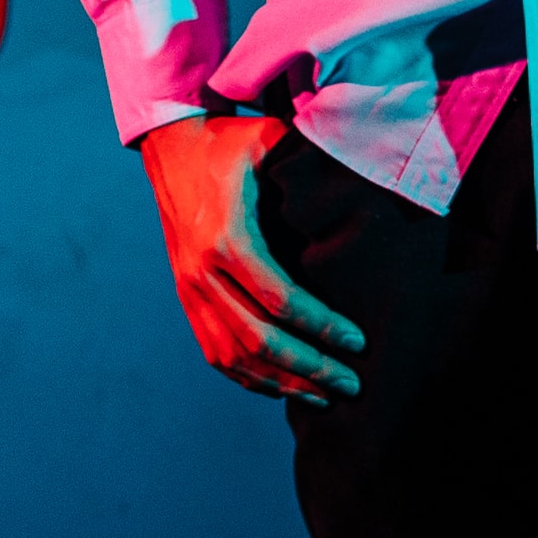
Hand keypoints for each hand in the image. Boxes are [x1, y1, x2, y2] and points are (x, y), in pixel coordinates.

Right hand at [137, 114, 365, 404]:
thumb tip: (366, 171)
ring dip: (282, 382)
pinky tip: (283, 389)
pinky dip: (248, 377)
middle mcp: (202, 272)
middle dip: (309, 368)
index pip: (281, 299)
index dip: (322, 327)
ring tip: (326, 397)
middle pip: (259, 339)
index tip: (359, 342)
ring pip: (235, 355)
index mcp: (228, 237)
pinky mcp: (185, 298)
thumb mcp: (269, 141)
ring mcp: (189, 290)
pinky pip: (214, 352)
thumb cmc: (231, 142)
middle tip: (353, 385)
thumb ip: (310, 159)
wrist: (170, 148)